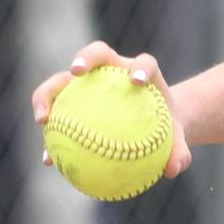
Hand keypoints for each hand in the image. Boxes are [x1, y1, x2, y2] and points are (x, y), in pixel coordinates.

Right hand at [31, 39, 192, 179]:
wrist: (152, 127)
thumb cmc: (166, 131)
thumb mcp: (177, 144)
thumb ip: (180, 154)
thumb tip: (173, 169)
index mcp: (142, 72)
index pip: (143, 62)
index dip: (139, 67)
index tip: (136, 81)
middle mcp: (114, 69)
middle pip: (96, 54)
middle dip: (84, 58)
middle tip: (75, 72)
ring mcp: (90, 82)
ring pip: (64, 80)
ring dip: (48, 95)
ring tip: (43, 120)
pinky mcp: (73, 100)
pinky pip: (58, 115)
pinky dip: (52, 135)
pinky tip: (48, 159)